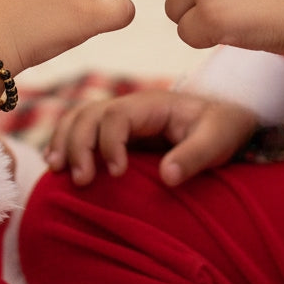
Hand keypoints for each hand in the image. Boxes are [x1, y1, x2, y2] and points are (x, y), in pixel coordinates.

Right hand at [45, 88, 257, 186]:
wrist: (227, 120)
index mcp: (152, 104)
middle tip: (82, 179)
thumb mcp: (219, 139)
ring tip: (57, 170)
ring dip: (64, 141)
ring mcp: (121, 118)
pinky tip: (56, 166)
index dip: (110, 143)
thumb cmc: (224, 128)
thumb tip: (167, 175)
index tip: (118, 173)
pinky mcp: (117, 133)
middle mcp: (130, 107)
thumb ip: (195, 155)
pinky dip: (65, 143)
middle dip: (79, 144)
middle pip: (90, 115)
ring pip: (79, 119)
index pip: (117, 116)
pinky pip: (82, 130)